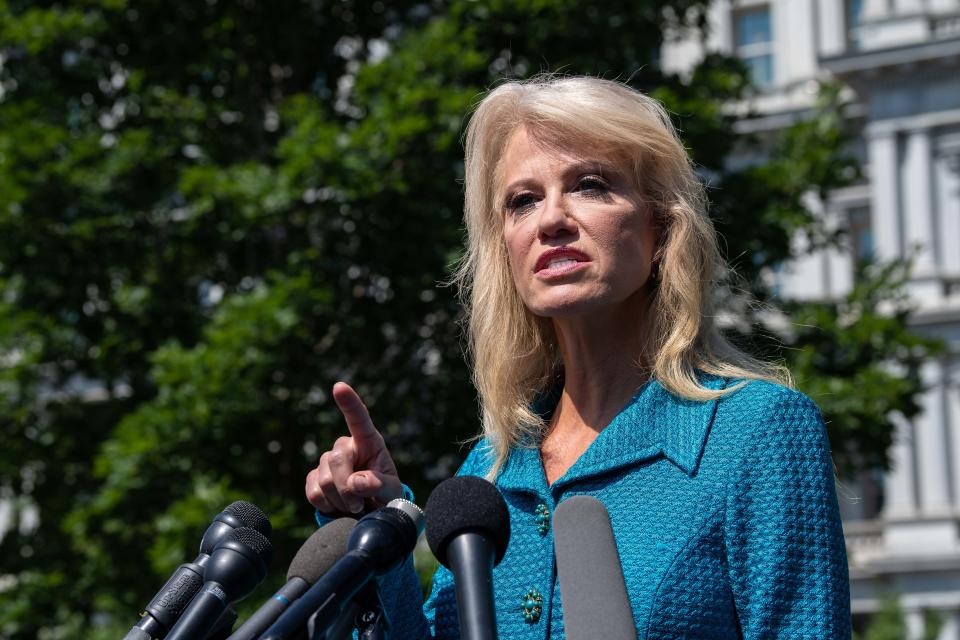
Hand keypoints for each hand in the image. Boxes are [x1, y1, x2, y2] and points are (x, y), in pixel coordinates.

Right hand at [305, 381, 403, 514]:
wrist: (368, 513)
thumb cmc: (385, 495)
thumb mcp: (392, 492)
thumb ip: (380, 485)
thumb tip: (357, 482)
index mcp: (368, 442)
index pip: (359, 419)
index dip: (349, 402)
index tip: (339, 386)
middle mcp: (346, 447)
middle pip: (336, 460)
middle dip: (348, 488)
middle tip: (360, 505)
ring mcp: (327, 461)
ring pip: (324, 481)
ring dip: (340, 501)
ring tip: (353, 506)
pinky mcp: (313, 478)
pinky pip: (313, 493)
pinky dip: (327, 506)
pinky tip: (337, 506)